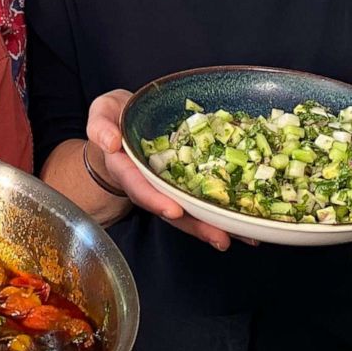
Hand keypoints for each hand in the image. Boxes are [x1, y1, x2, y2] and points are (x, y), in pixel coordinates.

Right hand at [84, 89, 241, 251]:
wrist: (125, 129)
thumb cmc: (115, 120)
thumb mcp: (102, 113)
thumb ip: (101, 124)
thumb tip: (111, 141)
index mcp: (128, 170)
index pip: (140, 188)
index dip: (156, 200)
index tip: (173, 210)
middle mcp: (152, 185)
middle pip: (173, 210)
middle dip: (196, 225)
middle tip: (221, 238)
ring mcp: (171, 186)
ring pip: (193, 210)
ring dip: (217, 225)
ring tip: (246, 237)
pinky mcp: (189, 182)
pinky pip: (206, 197)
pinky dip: (226, 210)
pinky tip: (250, 220)